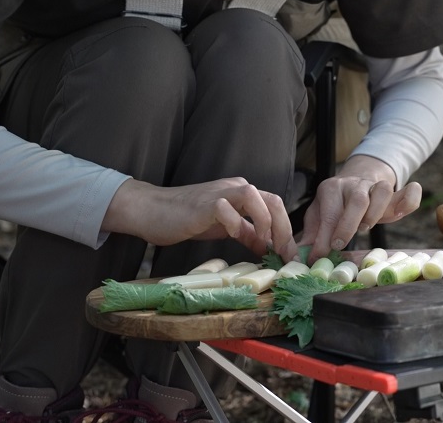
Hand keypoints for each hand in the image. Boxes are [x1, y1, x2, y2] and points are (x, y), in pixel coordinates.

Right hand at [102, 177, 297, 260]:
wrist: (152, 211)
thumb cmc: (187, 219)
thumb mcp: (225, 228)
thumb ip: (247, 233)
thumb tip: (269, 246)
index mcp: (243, 194)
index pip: (275, 206)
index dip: (286, 231)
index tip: (289, 255)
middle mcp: (236, 188)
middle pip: (274, 201)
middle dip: (284, 230)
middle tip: (285, 254)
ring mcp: (221, 193)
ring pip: (256, 197)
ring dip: (266, 223)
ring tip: (264, 244)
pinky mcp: (205, 203)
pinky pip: (227, 208)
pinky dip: (236, 223)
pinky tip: (235, 236)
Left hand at [299, 155, 421, 261]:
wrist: (356, 181)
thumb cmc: (335, 205)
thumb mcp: (319, 215)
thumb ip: (312, 233)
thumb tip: (300, 256)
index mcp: (331, 188)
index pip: (330, 212)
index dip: (324, 237)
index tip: (319, 255)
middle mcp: (355, 183)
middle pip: (358, 200)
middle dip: (348, 225)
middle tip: (341, 244)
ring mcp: (377, 185)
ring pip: (383, 191)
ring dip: (375, 213)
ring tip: (366, 228)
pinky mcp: (396, 192)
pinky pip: (409, 191)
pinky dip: (409, 201)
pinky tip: (401, 214)